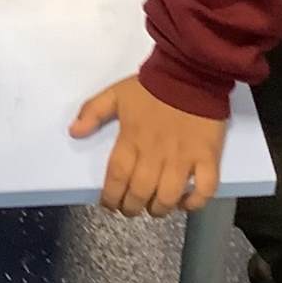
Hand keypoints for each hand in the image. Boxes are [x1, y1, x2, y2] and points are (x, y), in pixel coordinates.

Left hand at [69, 75, 224, 216]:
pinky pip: (205, 188)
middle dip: (132, 207)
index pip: (117, 177)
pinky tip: (186, 203)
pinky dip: (195, 202)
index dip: (111, 196)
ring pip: (169, 196)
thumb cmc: (151, 86)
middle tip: (130, 209)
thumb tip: (73, 132)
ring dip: (159, 209)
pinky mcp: (208, 157)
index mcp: (132, 139)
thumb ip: (93, 112)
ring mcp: (184, 157)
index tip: (109, 204)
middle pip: (141, 192)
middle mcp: (156, 154)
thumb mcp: (115, 93)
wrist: (189, 73)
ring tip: (155, 209)